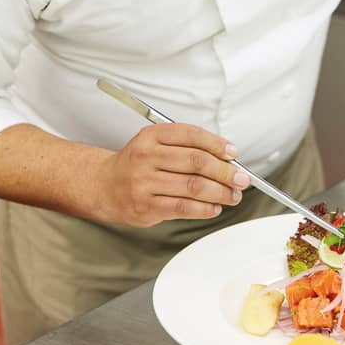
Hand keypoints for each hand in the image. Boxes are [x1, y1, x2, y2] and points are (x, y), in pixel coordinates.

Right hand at [94, 123, 249, 226]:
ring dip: (220, 192)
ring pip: (193, 186)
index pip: (191, 135)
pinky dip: (204, 209)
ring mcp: (145, 182)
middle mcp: (146, 157)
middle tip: (240, 178)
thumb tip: (224, 156)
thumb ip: (185, 146)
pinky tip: (214, 207)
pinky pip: (183, 207)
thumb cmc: (137, 163)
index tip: (233, 152)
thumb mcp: (155, 143)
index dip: (217, 144)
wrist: (104, 185)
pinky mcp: (146, 206)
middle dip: (225, 171)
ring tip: (233, 195)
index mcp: (151, 136)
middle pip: (196, 161)